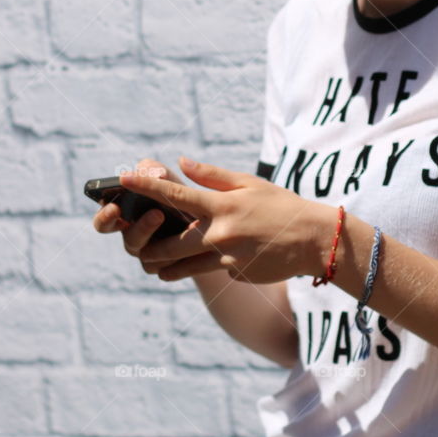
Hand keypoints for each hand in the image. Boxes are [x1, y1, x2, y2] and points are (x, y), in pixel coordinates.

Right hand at [92, 158, 198, 275]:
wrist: (207, 223)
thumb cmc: (181, 196)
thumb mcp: (171, 182)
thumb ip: (158, 173)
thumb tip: (150, 169)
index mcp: (124, 215)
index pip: (105, 221)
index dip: (105, 216)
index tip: (115, 207)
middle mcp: (132, 236)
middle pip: (129, 240)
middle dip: (142, 228)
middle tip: (158, 214)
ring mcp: (146, 255)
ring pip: (148, 255)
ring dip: (169, 240)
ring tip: (183, 224)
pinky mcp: (162, 267)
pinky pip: (165, 267)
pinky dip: (179, 255)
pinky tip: (192, 243)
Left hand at [115, 156, 327, 283]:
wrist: (314, 240)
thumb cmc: (281, 206)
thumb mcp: (250, 183)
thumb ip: (212, 175)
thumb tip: (182, 161)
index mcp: (222, 205)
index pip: (176, 194)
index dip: (146, 186)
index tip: (123, 178)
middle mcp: (220, 233)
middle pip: (169, 244)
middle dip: (148, 245)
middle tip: (137, 244)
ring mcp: (227, 258)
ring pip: (182, 267)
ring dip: (165, 266)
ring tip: (156, 264)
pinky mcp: (236, 274)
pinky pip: (212, 271)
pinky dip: (208, 265)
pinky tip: (218, 260)